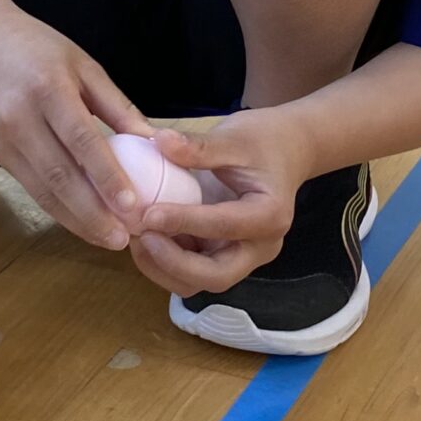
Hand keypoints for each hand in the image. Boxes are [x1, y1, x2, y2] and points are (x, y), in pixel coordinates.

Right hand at [0, 15, 154, 250]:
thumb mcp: (84, 65)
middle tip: (123, 238)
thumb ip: (118, 106)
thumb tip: (156, 143)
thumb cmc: (38, 48)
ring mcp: (3, 139)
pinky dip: (58, 209)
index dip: (107, 176)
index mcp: (49, 89)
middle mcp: (21, 118)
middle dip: (93, 213)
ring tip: (107, 239)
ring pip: (43, 190)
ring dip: (76, 220)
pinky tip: (82, 223)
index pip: (82, 140)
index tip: (132, 206)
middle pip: (60, 175)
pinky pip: (31, 188)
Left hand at [126, 111, 315, 296]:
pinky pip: (191, 272)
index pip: (225, 226)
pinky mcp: (222, 256)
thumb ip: (199, 146)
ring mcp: (241, 257)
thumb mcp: (234, 137)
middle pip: (216, 276)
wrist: (283, 151)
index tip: (148, 213)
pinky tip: (144, 236)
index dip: (184, 223)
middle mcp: (259, 247)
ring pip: (199, 282)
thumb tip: (159, 140)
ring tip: (137, 237)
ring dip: (163, 268)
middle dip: (174, 263)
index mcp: (269, 216)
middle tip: (142, 237)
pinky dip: (164, 262)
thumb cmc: (262, 142)